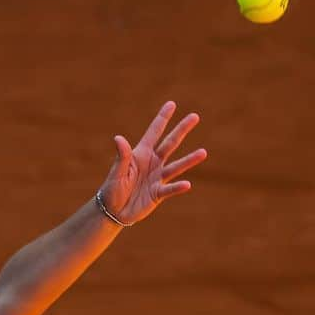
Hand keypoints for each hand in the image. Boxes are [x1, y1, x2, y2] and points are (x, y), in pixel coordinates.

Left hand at [99, 101, 206, 224]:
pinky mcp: (158, 193)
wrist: (113, 211)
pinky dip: (177, 187)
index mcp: (141, 154)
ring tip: (203, 152)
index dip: (162, 118)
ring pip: (176, 166)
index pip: (154, 132)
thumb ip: (121, 156)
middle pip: (170, 143)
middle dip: (181, 129)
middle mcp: (152, 163)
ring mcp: (157, 177)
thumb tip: (118, 138)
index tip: (171, 104)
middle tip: (195, 116)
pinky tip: (187, 184)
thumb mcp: (117, 172)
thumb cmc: (112, 189)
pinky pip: (170, 189)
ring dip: (189, 160)